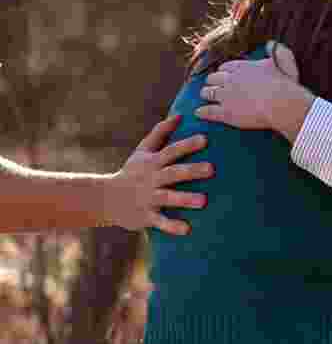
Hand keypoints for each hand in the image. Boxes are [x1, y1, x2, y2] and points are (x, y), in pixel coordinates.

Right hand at [107, 115, 211, 234]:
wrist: (106, 199)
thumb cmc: (132, 172)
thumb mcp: (143, 151)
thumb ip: (161, 132)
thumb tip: (180, 114)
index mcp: (153, 163)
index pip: (171, 151)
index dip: (187, 144)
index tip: (205, 139)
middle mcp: (151, 179)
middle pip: (173, 173)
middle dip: (192, 171)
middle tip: (212, 169)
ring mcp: (148, 198)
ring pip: (167, 197)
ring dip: (184, 199)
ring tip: (204, 201)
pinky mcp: (146, 216)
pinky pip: (160, 222)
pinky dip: (172, 226)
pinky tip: (187, 229)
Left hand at [195, 41, 313, 141]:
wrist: (281, 103)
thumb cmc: (284, 82)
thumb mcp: (284, 59)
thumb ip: (276, 50)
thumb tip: (270, 43)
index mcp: (242, 67)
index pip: (226, 67)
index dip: (224, 71)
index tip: (224, 74)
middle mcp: (230, 79)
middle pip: (213, 78)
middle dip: (212, 81)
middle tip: (212, 84)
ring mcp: (226, 96)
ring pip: (208, 93)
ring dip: (206, 93)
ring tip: (204, 95)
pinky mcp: (225, 113)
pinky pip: (208, 111)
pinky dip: (202, 111)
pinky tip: (198, 112)